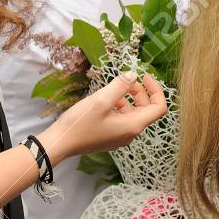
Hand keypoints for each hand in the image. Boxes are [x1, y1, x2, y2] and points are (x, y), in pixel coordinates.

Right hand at [41, 71, 166, 164]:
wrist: (60, 143)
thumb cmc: (80, 124)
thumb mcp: (101, 100)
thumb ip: (120, 85)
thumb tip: (132, 75)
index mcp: (133, 126)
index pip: (158, 108)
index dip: (156, 90)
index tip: (144, 76)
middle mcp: (130, 134)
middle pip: (146, 109)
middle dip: (140, 92)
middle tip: (126, 80)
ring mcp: (120, 137)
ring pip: (133, 113)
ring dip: (128, 98)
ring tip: (113, 89)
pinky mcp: (110, 136)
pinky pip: (122, 119)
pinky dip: (119, 106)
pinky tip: (105, 100)